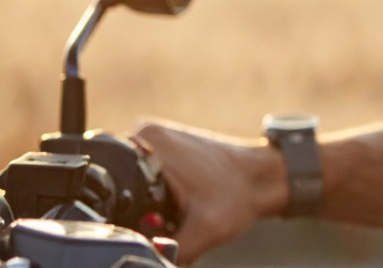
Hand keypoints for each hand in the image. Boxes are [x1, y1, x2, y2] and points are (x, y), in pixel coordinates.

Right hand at [132, 119, 286, 264]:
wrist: (268, 177)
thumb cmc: (243, 191)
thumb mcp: (203, 229)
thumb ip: (170, 252)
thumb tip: (146, 263)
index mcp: (147, 142)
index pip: (108, 183)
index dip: (121, 214)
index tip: (151, 225)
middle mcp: (146, 134)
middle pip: (119, 186)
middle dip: (137, 212)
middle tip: (168, 220)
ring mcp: (157, 140)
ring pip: (132, 185)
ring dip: (147, 207)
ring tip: (176, 213)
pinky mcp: (167, 150)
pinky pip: (146, 179)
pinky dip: (157, 198)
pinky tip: (178, 207)